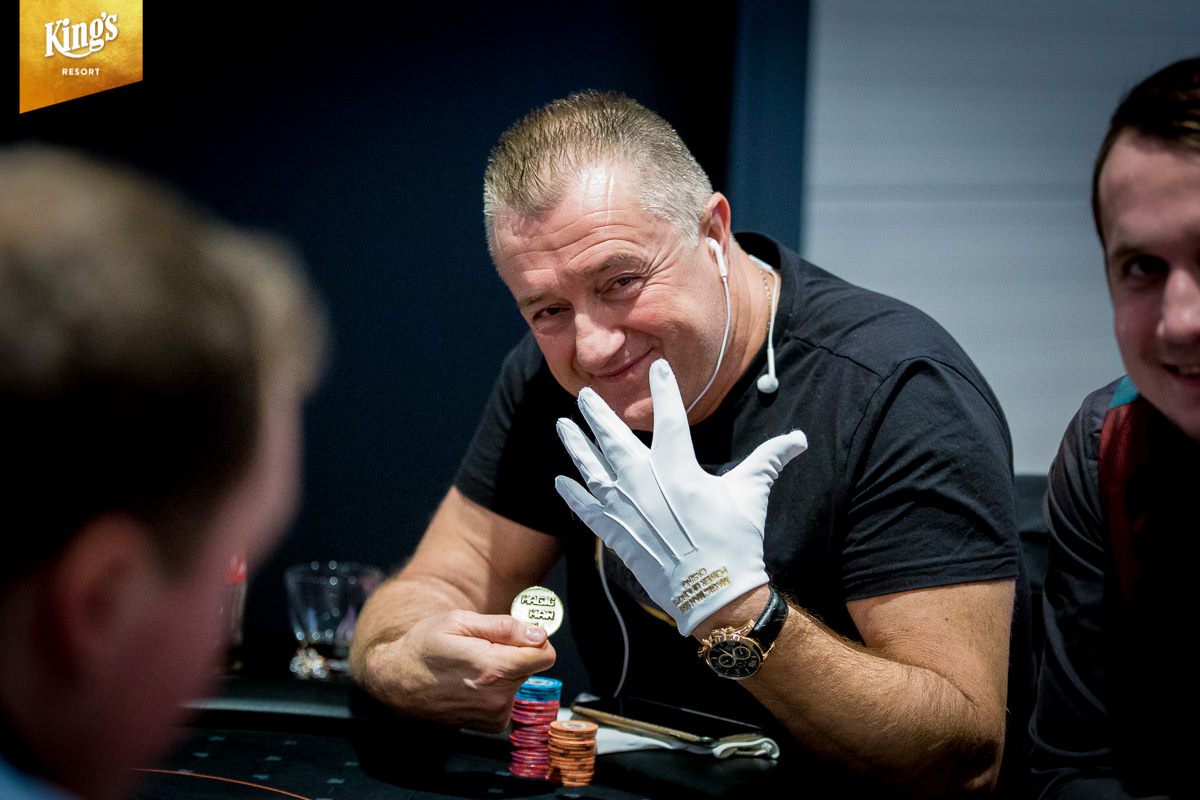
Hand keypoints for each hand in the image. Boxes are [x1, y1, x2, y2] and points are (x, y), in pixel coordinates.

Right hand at [360, 610, 555, 730]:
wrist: (397, 680)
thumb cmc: (425, 645)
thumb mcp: (460, 621)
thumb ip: (505, 628)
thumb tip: (540, 634)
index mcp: (493, 668)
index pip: (545, 655)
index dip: (533, 639)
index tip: (514, 634)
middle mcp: (497, 697)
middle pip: (532, 668)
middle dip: (515, 653)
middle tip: (483, 646)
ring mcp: (493, 715)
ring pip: (520, 682)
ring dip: (504, 671)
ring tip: (472, 664)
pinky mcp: (490, 725)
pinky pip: (509, 699)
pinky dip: (497, 689)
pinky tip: (471, 682)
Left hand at [555, 358, 806, 635]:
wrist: (714, 593)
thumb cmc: (736, 541)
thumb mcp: (753, 493)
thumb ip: (770, 460)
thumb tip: (799, 439)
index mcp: (679, 468)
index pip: (669, 419)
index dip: (664, 391)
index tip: (656, 369)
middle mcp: (645, 483)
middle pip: (614, 440)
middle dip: (598, 415)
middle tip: (584, 396)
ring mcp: (627, 509)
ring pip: (593, 470)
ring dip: (577, 447)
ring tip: (563, 426)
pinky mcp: (617, 535)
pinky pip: (588, 510)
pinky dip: (574, 495)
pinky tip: (562, 481)